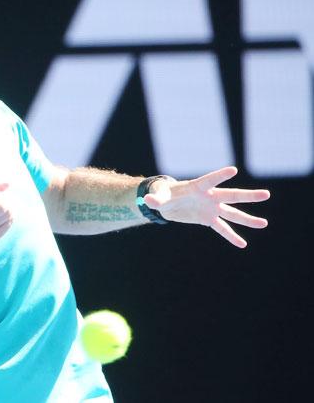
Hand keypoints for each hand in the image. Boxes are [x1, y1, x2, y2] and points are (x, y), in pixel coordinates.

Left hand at [143, 166, 269, 247]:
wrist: (167, 203)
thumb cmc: (164, 194)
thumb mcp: (159, 197)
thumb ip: (155, 199)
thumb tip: (146, 200)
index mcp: (197, 186)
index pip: (210, 180)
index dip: (220, 175)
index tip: (234, 170)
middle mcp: (209, 196)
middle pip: (231, 195)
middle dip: (247, 196)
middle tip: (266, 194)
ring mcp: (211, 208)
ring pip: (233, 213)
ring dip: (248, 219)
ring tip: (264, 223)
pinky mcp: (208, 219)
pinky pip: (222, 228)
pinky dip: (231, 236)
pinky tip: (243, 244)